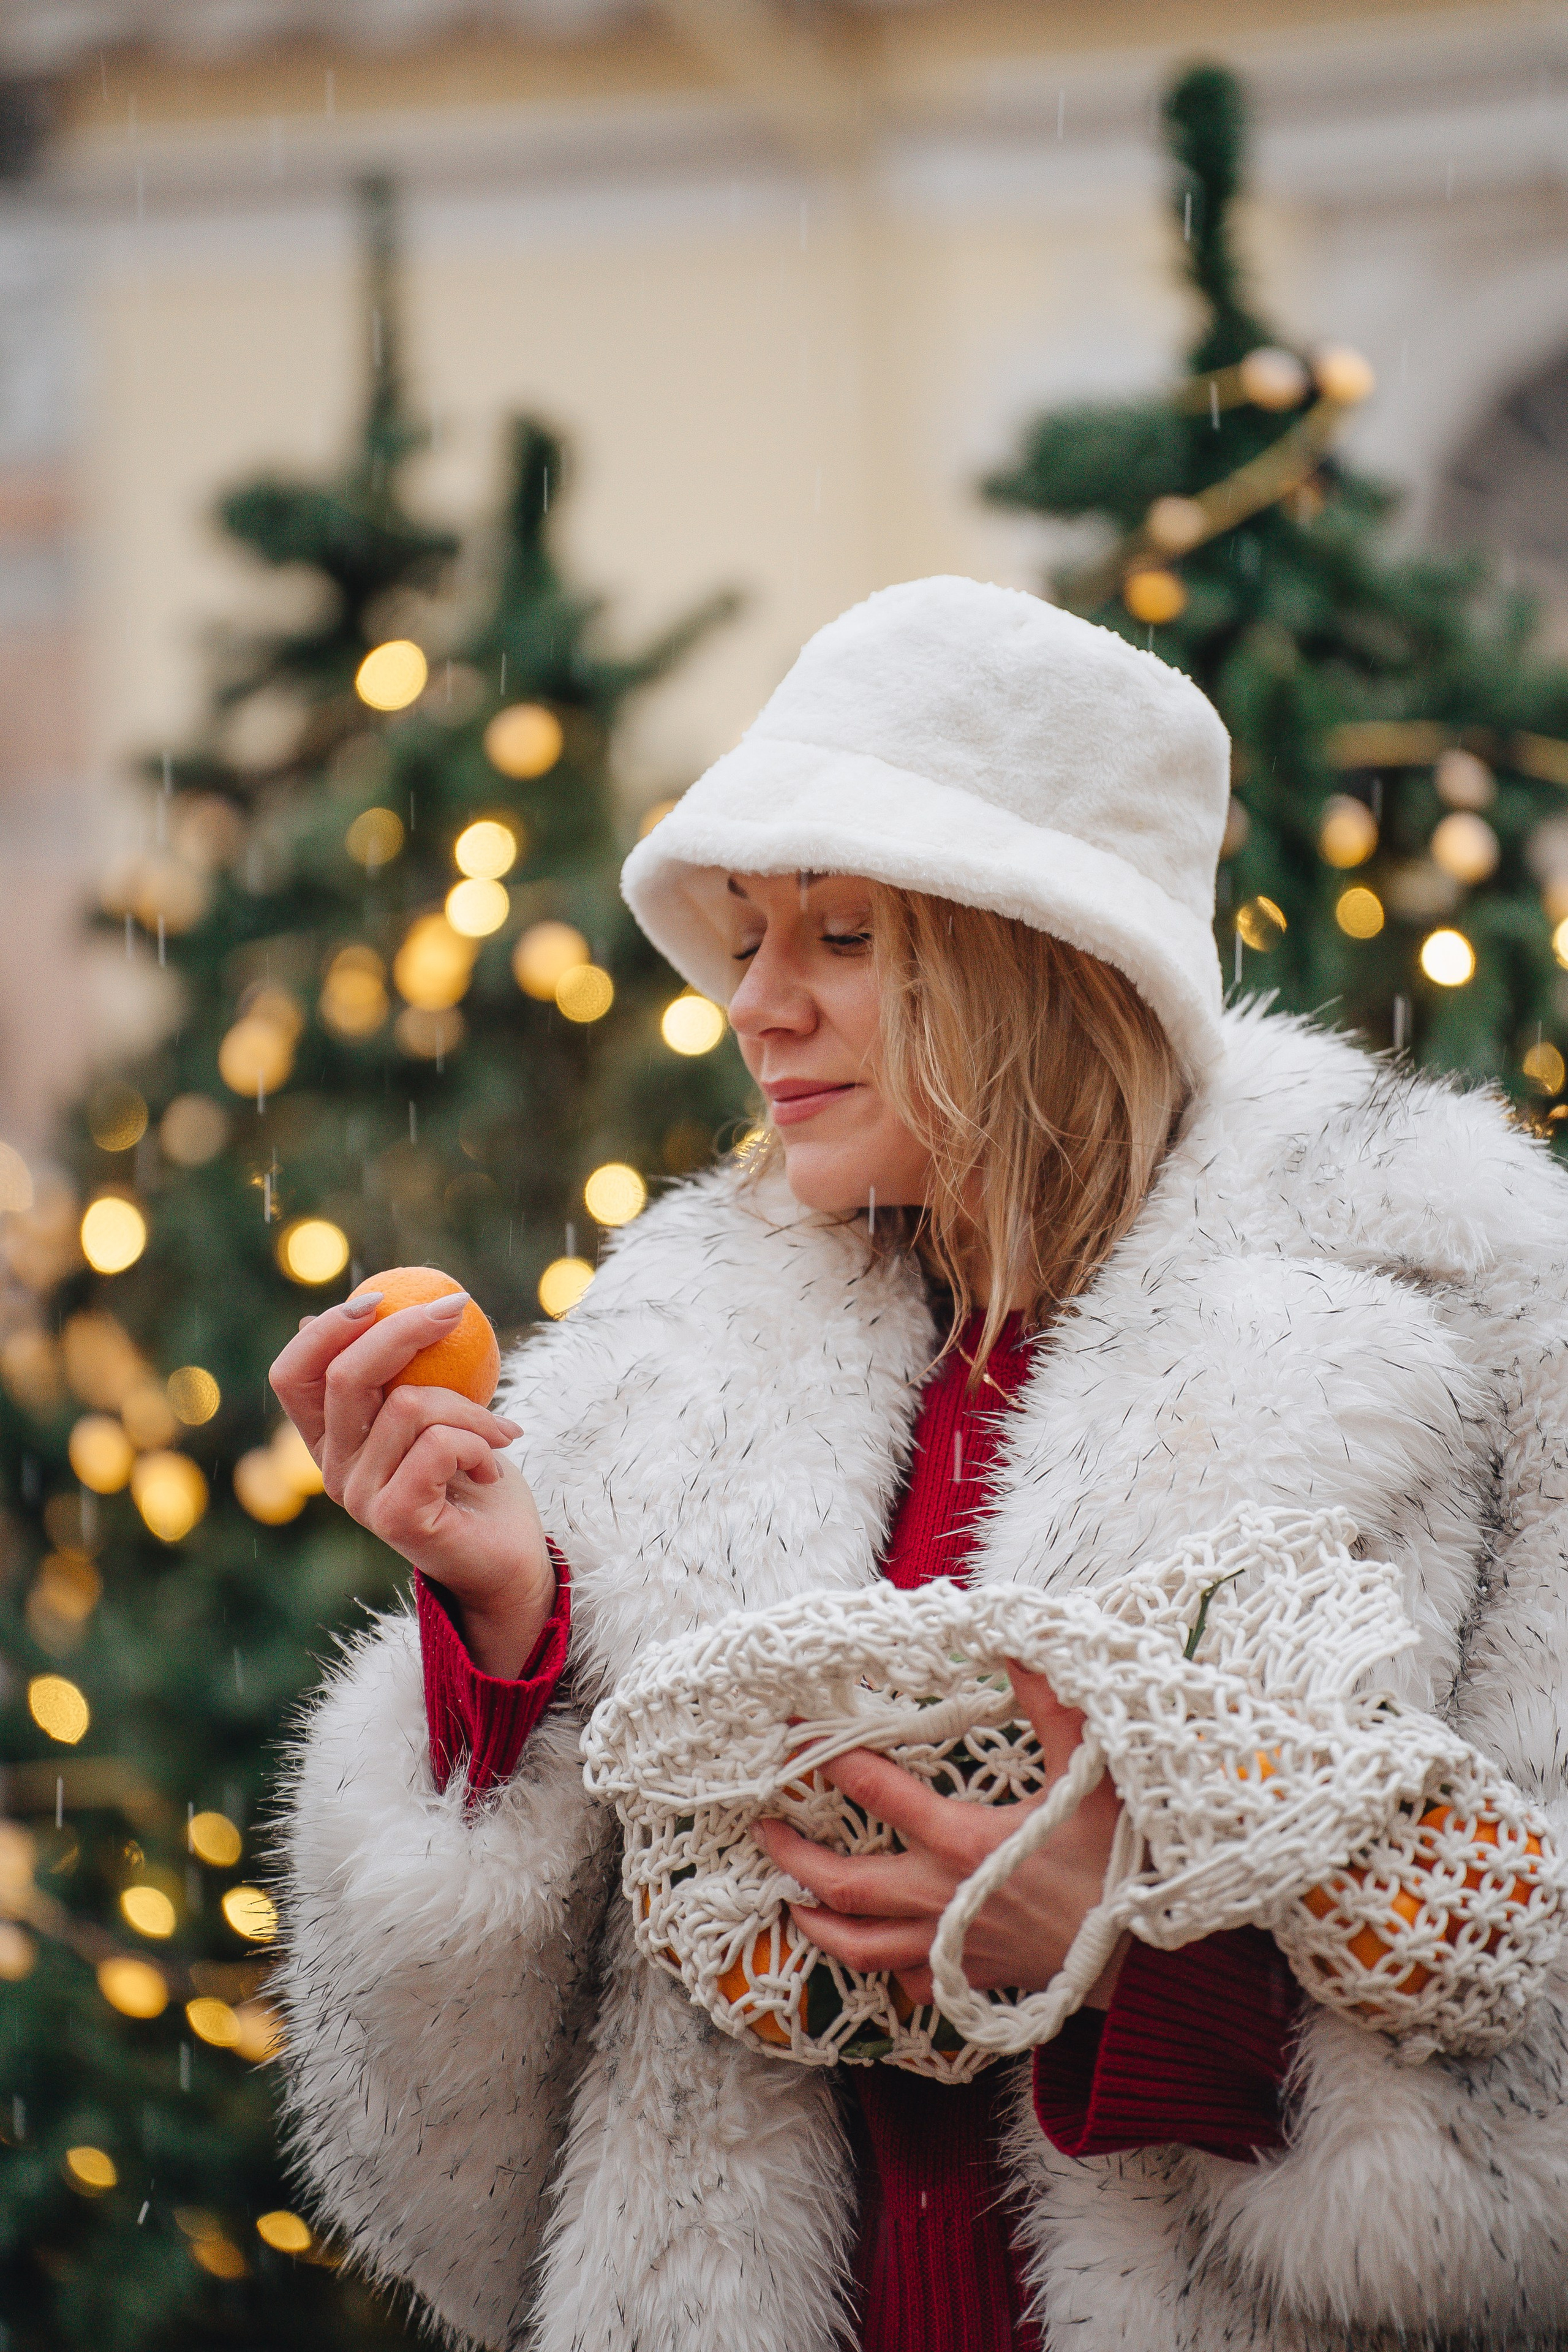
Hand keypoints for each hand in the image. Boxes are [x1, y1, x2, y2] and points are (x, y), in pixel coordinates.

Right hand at [268, 1291, 554, 1677]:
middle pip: (346, 1376)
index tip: (380, 1299)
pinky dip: (480, 1442)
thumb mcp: (435, 1411)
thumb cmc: (473, 1475)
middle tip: (458, 1310)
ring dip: (471, 1407)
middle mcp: (332, 1471)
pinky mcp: (396, 1517)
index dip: (325, 1330)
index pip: (292, 1376)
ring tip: (500, 1431)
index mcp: (330, 1442)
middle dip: (405, 1330)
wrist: (510, 1556)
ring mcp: (360, 1497)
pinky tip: (494, 1466)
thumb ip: (398, 1374)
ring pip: (410, 1406)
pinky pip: (439, 1445)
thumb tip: (354, 1308)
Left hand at [750, 1663, 1127, 2009]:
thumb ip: (1049, 1706)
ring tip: (790, 1902)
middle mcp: (942, 1897)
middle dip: (795, 1857)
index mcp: (961, 1841)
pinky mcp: (969, 1977)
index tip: (795, 1739)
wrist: (1146, 1961)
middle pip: (845, 1884)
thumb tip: (1018, 1642)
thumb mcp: (1086, 1773)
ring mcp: (950, 1945)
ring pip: (862, 1946)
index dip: (831, 1760)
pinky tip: (879, 1953)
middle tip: (763, 1829)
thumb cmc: (1118, 1860)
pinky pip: (911, 1981)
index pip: (876, 1792)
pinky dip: (887, 1971)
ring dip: (819, 1924)